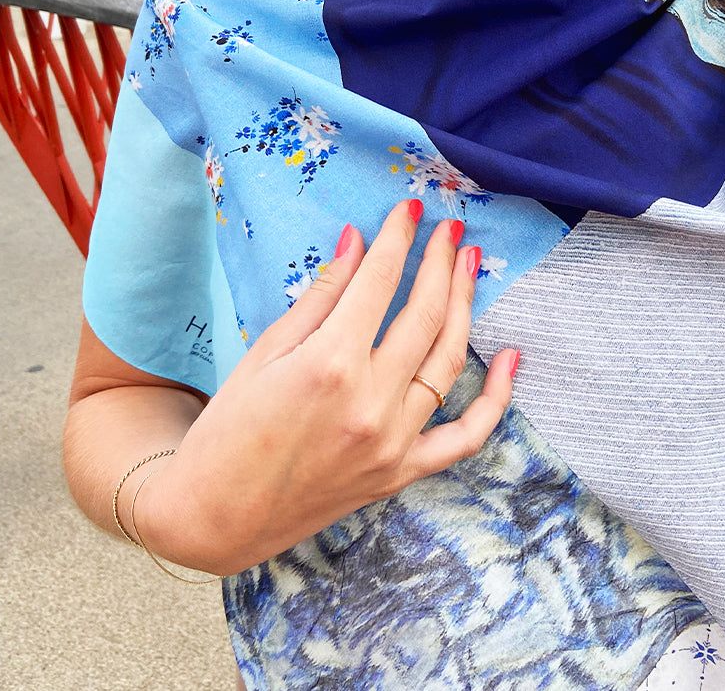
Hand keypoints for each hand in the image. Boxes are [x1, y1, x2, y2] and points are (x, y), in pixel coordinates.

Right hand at [134, 200, 519, 574]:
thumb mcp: (266, 351)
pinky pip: (465, 436)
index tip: (409, 208)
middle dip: (441, 261)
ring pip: (448, 360)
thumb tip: (359, 242)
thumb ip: (322, 295)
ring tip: (469, 265)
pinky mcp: (401, 473)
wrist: (215, 517)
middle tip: (450, 228)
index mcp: (330, 363)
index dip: (398, 237)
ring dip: (465, 305)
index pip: (380, 281)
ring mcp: (392, 441)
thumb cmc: (229, 428)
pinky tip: (509, 357)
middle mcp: (371, 401)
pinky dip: (495, 398)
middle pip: (426, 313)